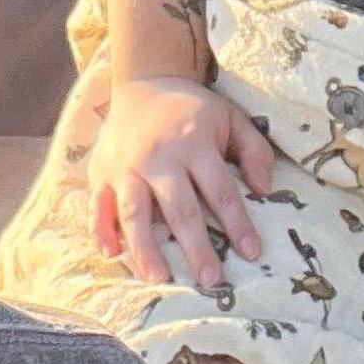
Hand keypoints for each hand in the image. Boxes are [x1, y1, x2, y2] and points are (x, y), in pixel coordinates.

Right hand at [89, 74, 277, 290]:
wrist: (145, 82)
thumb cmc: (194, 109)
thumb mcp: (231, 118)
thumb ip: (254, 150)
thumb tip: (265, 189)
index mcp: (194, 142)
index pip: (219, 190)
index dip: (237, 224)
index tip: (252, 253)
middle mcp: (159, 157)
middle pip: (179, 209)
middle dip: (197, 248)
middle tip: (212, 281)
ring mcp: (125, 166)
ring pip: (135, 213)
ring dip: (146, 249)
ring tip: (160, 279)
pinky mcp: (100, 171)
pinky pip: (98, 205)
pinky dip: (101, 230)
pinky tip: (112, 254)